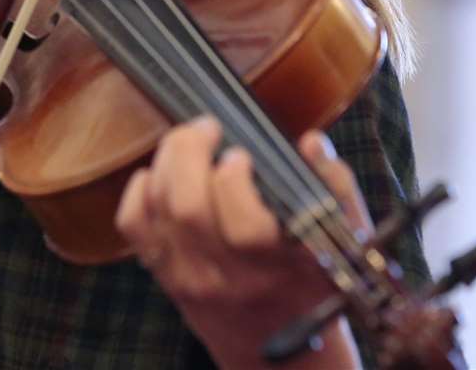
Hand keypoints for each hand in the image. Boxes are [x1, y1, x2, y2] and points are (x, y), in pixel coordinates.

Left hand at [115, 115, 368, 369]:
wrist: (282, 358)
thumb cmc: (314, 285)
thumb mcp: (342, 241)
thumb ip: (334, 187)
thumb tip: (310, 143)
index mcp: (279, 267)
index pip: (244, 225)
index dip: (234, 179)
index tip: (242, 154)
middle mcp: (230, 277)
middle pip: (188, 208)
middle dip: (190, 151)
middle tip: (207, 129)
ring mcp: (192, 278)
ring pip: (159, 209)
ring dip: (167, 160)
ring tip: (188, 142)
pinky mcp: (165, 276)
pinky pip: (133, 224)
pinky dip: (139, 189)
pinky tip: (159, 174)